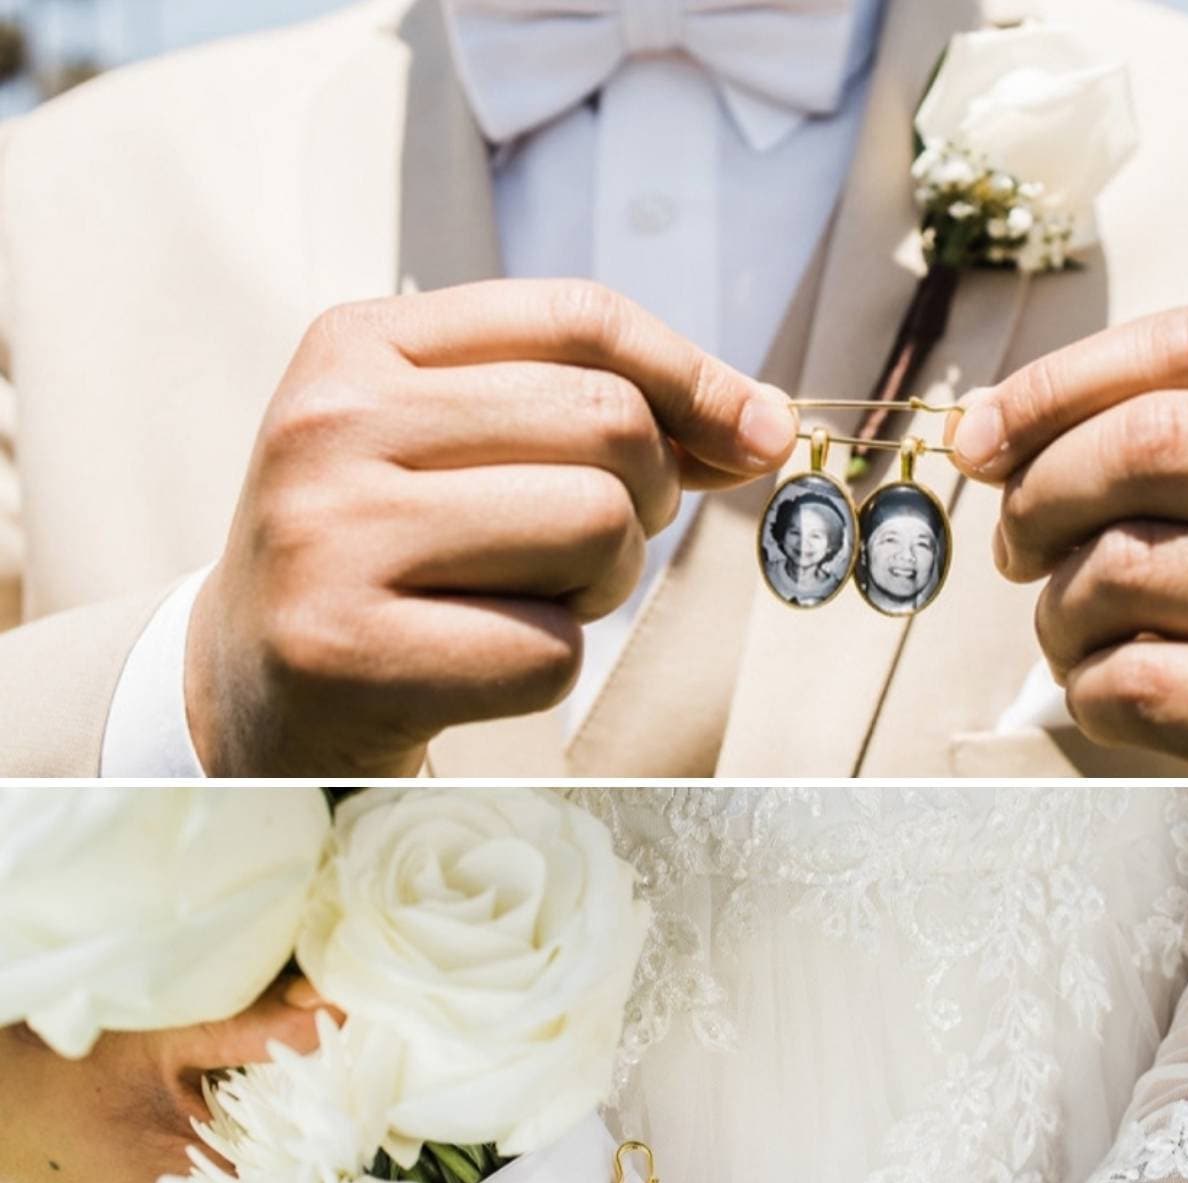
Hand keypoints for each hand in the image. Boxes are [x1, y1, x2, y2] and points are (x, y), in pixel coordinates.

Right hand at [187, 280, 797, 775]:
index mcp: (357, 345)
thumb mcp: (457, 449)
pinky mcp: (347, 653)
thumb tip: (760, 424)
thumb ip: (592, 414)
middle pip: (607, 425)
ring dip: (599, 584)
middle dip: (641, 500)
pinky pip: (552, 649)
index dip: (695, 375)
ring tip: (524, 600)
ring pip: (592, 526)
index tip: (756, 433)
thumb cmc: (387, 560)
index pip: (579, 317)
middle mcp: (328, 423)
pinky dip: (548, 665)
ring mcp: (328, 537)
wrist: (251, 686)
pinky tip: (474, 662)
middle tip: (583, 549)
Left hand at [951, 308, 1187, 774]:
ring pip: (1131, 567)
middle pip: (1156, 441)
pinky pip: (1142, 681)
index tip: (978, 441)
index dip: (1059, 384)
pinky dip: (1085, 693)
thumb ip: (1156, 442)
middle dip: (1042, 497)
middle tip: (1018, 553)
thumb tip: (982, 427)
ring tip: (1075, 637)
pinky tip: (1113, 697)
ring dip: (1057, 611)